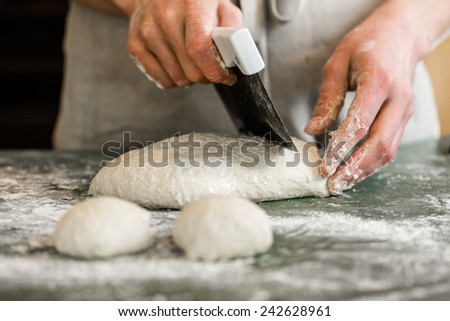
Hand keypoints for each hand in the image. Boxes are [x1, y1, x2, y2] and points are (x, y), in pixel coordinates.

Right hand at [118, 0, 242, 88]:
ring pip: (177, 78)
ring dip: (191, 78)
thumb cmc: (193, 3)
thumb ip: (233, 30)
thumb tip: (238, 57)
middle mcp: (166, 15)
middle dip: (207, 76)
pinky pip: (162, 79)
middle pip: (191, 69)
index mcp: (192, 3)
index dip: (215, 70)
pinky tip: (178, 64)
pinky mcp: (135, 43)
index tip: (225, 76)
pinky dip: (174, 79)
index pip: (200, 48)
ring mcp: (147, 30)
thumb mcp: (220, 7)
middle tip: (211, 69)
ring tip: (193, 62)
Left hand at [304, 0, 434, 194]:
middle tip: (332, 184)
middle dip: (354, 169)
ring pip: (389, 150)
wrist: (400, 35)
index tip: (325, 167)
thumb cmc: (366, 45)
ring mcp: (405, 110)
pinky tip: (354, 170)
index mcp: (379, 82)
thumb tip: (312, 130)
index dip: (341, 149)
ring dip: (364, 171)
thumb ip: (326, 99)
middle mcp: (398, 99)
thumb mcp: (337, 64)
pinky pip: (391, 145)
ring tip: (340, 184)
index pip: (360, 124)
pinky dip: (372, 162)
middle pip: (380, 144)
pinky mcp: (404, 117)